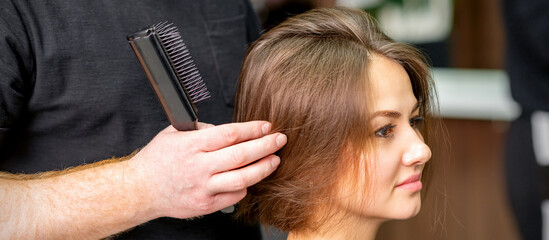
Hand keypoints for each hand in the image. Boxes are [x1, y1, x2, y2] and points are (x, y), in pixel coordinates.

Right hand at [131, 121, 285, 218]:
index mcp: (191, 146)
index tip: (266, 126)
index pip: (229, 134)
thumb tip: (230, 132)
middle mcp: (198, 168)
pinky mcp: (205, 204)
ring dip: (263, 168)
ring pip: (242, 179)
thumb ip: (202, 130)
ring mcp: (203, 188)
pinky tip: (250, 178)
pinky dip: (245, 186)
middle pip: (241, 156)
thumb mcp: (174, 135)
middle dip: (266, 146)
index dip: (252, 129)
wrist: (141, 190)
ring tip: (275, 160)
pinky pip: (234, 196)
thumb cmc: (158, 160)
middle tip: (280, 139)